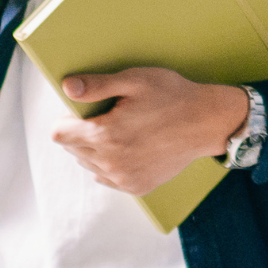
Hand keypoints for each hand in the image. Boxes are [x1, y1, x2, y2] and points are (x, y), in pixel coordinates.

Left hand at [47, 68, 248, 194]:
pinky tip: (127, 148)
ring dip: (93, 149)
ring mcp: (124, 178)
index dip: (67, 118)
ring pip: (87, 164)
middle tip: (107, 117)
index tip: (83, 110)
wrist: (208, 122)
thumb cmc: (172, 96)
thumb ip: (97, 85)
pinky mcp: (137, 187)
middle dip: (80, 132)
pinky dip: (109, 163)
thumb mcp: (135, 80)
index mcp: (106, 134)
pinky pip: (106, 177)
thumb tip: (67, 87)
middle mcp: (112, 162)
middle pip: (71, 149)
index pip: (60, 134)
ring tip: (119, 132)